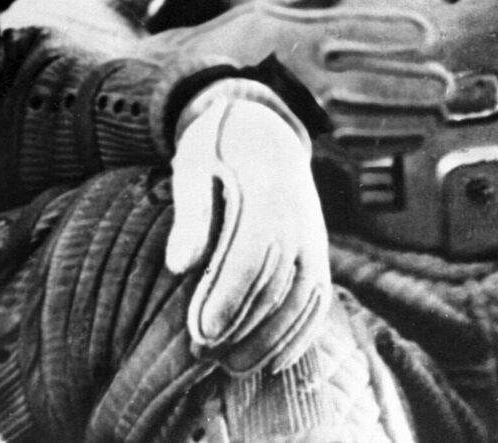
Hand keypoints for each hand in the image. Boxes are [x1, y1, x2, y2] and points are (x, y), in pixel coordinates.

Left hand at [166, 78, 329, 375]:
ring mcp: (315, 238)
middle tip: (203, 355)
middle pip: (279, 284)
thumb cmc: (219, 146)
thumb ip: (190, 212)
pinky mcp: (318, 254)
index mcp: (269, 189)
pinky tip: (272, 363)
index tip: (201, 332)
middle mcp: (301, 218)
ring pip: (304, 300)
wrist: (266, 129)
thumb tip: (178, 266)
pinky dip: (299, 335)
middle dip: (243, 327)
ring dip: (270, 340)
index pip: (254, 254)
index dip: (230, 296)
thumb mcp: (194, 161)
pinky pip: (318, 301)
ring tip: (231, 368)